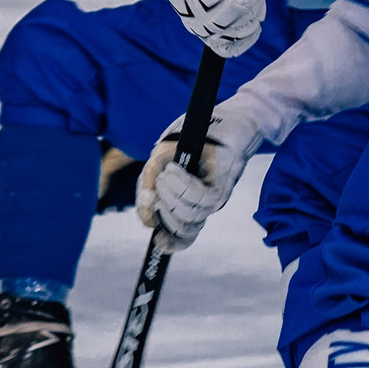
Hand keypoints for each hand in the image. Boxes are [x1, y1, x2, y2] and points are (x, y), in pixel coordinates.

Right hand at [137, 106, 266, 251]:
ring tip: (164, 173)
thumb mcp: (158, 164)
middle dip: (164, 213)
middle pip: (184, 229)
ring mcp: (214, 199)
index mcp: (187, 207)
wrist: (217, 124)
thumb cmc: (187, 144)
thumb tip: (146, 220)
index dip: (170, 243)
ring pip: (190, 213)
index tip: (157, 240)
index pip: (182, 237)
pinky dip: (182, 184)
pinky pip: (200, 196)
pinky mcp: (222, 186)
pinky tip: (173, 169)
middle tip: (155, 189)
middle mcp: (202, 207)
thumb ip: (148, 189)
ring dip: (171, 194)